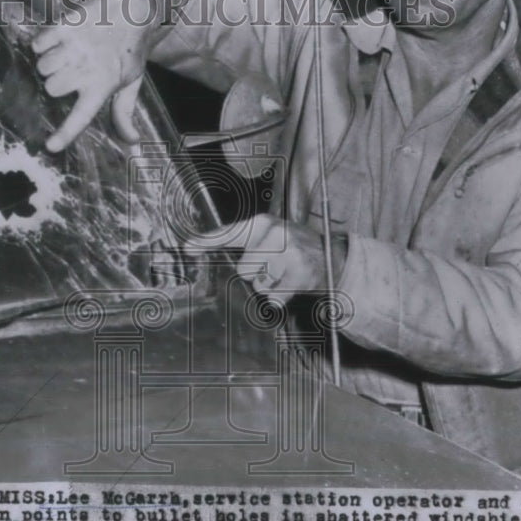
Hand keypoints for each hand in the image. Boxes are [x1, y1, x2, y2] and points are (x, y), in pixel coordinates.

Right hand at [31, 0, 154, 152]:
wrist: (131, 8)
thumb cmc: (130, 49)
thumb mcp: (132, 80)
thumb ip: (125, 112)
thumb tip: (132, 141)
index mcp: (104, 84)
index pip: (82, 116)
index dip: (65, 133)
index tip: (50, 147)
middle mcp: (87, 68)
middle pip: (52, 89)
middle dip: (57, 83)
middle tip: (72, 71)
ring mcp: (74, 46)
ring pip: (42, 67)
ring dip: (49, 63)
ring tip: (67, 55)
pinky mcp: (64, 26)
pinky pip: (38, 44)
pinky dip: (43, 43)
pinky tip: (59, 40)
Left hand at [183, 214, 346, 304]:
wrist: (333, 258)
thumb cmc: (294, 247)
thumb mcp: (269, 235)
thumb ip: (240, 242)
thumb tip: (196, 247)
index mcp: (264, 223)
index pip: (229, 233)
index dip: (206, 242)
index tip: (188, 248)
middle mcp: (276, 234)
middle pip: (244, 269)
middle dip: (255, 274)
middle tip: (273, 266)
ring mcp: (290, 253)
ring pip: (259, 284)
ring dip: (269, 286)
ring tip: (284, 274)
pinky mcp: (301, 273)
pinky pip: (275, 297)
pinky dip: (282, 297)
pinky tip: (293, 284)